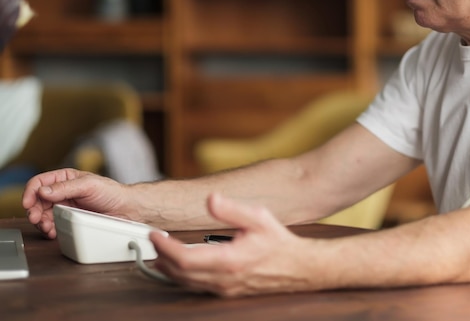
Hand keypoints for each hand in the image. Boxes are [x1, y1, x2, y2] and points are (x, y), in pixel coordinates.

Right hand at [22, 168, 126, 238]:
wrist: (126, 209)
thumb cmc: (111, 192)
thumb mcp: (88, 185)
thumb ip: (66, 187)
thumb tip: (43, 191)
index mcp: (65, 178)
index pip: (39, 182)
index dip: (30, 192)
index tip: (28, 203)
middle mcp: (62, 192)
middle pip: (37, 201)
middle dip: (34, 210)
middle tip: (36, 219)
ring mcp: (64, 207)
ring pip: (42, 214)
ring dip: (40, 222)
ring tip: (46, 227)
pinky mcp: (69, 220)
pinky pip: (52, 225)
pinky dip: (49, 229)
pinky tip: (52, 232)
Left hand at [150, 193, 319, 296]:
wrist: (298, 267)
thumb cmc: (278, 243)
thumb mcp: (258, 217)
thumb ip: (232, 210)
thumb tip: (212, 199)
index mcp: (229, 260)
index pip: (185, 259)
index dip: (165, 248)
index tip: (154, 236)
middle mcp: (224, 279)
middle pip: (180, 274)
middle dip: (161, 257)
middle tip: (152, 241)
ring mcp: (224, 288)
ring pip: (186, 283)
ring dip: (168, 269)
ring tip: (158, 254)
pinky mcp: (226, 291)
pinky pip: (197, 286)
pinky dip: (182, 276)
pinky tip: (177, 267)